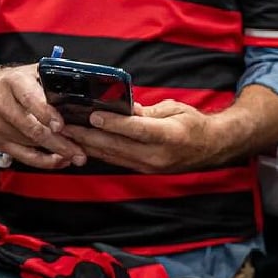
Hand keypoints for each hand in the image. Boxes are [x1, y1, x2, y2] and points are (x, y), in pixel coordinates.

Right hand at [0, 64, 85, 168]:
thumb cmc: (10, 82)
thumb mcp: (29, 73)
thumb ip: (51, 80)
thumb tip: (79, 89)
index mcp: (14, 83)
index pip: (30, 100)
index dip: (46, 114)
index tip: (61, 125)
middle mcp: (2, 105)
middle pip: (32, 128)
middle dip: (58, 142)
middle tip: (79, 151)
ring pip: (29, 143)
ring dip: (56, 152)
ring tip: (76, 155)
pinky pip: (23, 156)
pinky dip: (43, 161)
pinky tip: (60, 160)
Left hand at [62, 100, 218, 172]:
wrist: (212, 148)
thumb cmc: (195, 124)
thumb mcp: (174, 110)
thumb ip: (146, 111)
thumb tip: (120, 107)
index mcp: (170, 136)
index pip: (136, 129)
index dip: (112, 123)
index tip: (92, 115)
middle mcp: (158, 155)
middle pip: (117, 146)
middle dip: (88, 136)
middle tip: (65, 126)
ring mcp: (151, 166)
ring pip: (113, 156)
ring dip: (87, 146)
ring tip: (66, 135)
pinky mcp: (145, 170)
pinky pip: (117, 160)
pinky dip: (99, 152)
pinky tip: (83, 145)